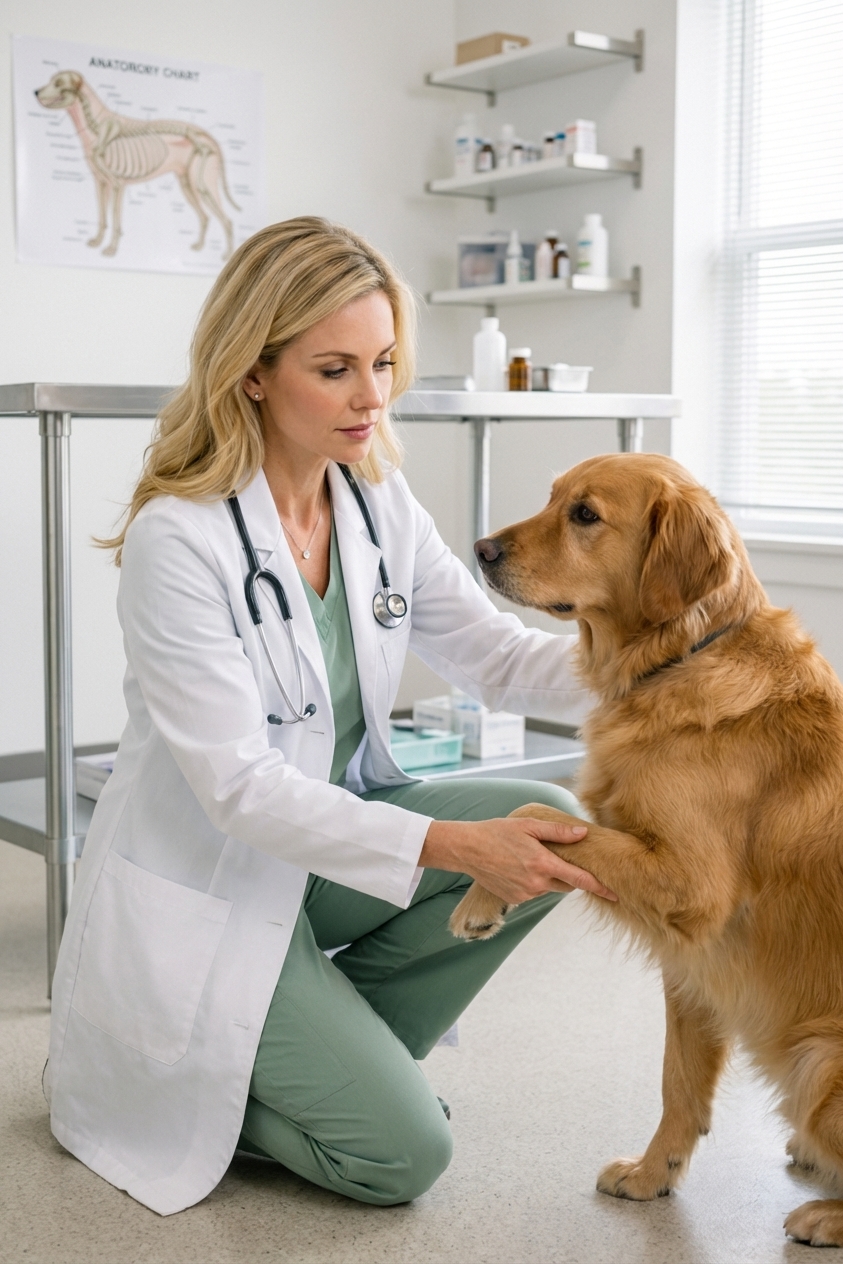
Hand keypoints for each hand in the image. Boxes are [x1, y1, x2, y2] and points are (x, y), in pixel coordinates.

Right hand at [419, 816, 616, 905]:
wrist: (467, 849)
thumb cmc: (497, 832)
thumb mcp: (529, 826)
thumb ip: (558, 832)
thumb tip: (583, 833)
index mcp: (543, 864)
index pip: (579, 880)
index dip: (599, 888)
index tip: (615, 894)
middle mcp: (536, 883)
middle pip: (566, 885)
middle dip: (569, 875)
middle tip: (559, 859)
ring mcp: (524, 894)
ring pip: (548, 888)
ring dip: (548, 877)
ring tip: (529, 858)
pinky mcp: (514, 899)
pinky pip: (533, 892)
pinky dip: (532, 882)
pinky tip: (517, 867)